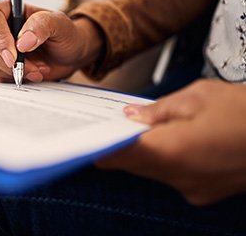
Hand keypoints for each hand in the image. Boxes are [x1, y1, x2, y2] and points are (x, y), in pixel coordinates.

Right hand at [0, 0, 102, 82]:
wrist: (71, 54)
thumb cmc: (65, 33)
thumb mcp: (60, 23)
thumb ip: (42, 25)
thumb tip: (22, 42)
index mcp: (9, 9)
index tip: (14, 54)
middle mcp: (0, 28)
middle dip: (8, 62)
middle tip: (32, 68)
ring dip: (15, 72)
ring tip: (39, 68)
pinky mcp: (2, 65)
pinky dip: (17, 78)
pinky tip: (34, 73)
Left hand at [97, 79, 245, 204]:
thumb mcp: (198, 96)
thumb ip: (158, 110)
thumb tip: (130, 116)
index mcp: (173, 152)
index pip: (118, 155)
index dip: (97, 145)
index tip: (82, 136)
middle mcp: (180, 178)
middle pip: (132, 164)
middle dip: (116, 146)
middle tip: (103, 125)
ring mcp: (194, 189)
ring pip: (151, 171)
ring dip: (140, 152)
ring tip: (133, 127)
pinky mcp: (206, 192)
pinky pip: (172, 175)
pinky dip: (162, 159)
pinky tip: (165, 139)